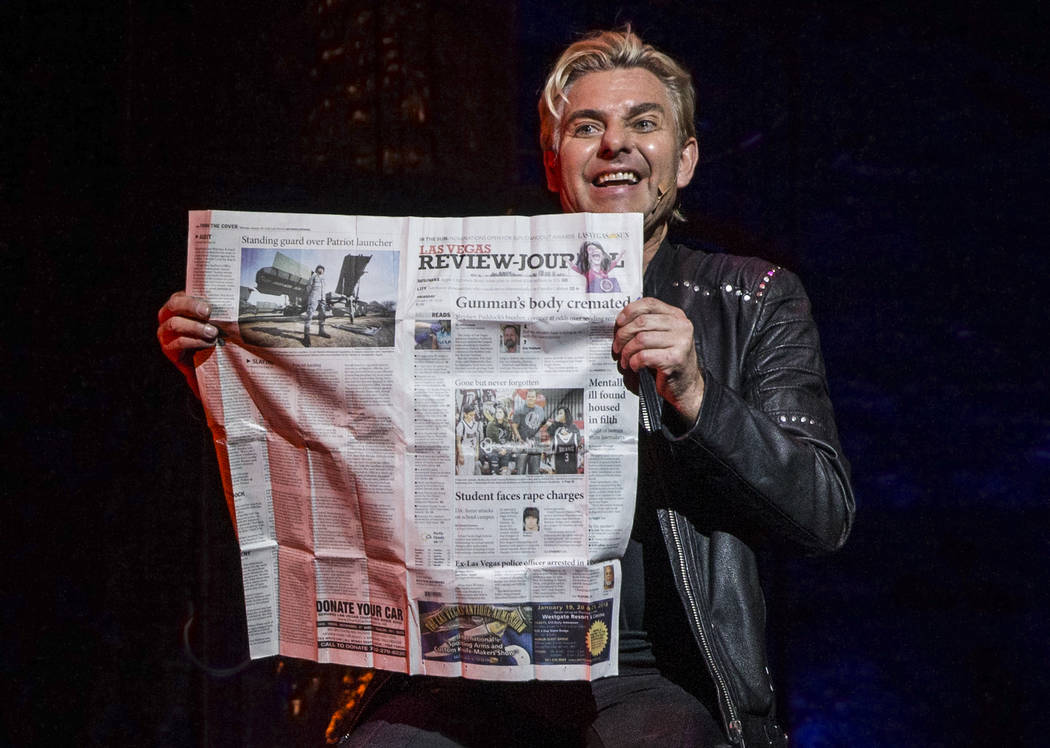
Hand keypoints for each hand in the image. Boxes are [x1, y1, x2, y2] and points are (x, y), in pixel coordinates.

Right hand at [156, 291, 217, 397]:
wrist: (209, 364)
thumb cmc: (214, 335)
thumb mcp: (215, 320)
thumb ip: (217, 309)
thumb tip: (237, 299)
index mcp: (179, 304)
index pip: (180, 295)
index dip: (193, 299)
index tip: (209, 306)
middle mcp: (168, 316)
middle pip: (174, 305)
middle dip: (192, 307)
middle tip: (208, 313)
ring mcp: (165, 332)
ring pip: (175, 324)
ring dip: (196, 327)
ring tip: (213, 332)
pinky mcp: (168, 349)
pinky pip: (179, 343)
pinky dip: (195, 342)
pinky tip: (209, 343)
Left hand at [612, 297, 704, 422]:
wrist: (686, 385)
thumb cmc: (668, 360)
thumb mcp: (661, 336)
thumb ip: (648, 325)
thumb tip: (620, 321)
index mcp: (676, 316)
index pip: (649, 303)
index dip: (630, 311)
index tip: (619, 323)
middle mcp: (681, 326)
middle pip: (642, 321)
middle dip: (623, 335)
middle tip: (618, 347)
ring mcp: (680, 342)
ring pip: (640, 339)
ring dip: (627, 351)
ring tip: (625, 359)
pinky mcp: (675, 359)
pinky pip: (644, 356)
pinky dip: (634, 362)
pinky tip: (635, 366)